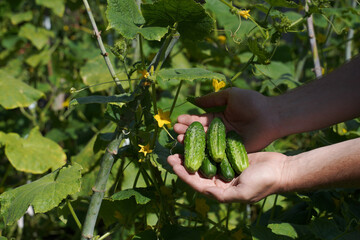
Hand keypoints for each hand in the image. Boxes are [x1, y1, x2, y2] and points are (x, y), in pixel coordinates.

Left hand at [167, 152, 286, 202]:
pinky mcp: (231, 156)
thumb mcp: (243, 192)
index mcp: (221, 190)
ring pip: (204, 160)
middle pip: (197, 171)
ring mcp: (225, 167)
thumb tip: (203, 191)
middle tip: (171, 152)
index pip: (197, 183)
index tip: (172, 164)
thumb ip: (222, 195)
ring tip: (181, 143)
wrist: (281, 170)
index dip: (183, 174)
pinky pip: (214, 150)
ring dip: (192, 152)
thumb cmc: (264, 182)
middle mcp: (220, 180)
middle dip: (183, 162)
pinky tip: (197, 137)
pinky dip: (205, 145)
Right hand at [175, 87, 277, 151]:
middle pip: (200, 132)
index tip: (178, 120)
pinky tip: (194, 151)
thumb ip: (212, 99)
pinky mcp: (232, 152)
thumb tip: (195, 101)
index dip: (189, 120)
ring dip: (193, 141)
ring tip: (180, 138)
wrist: (270, 116)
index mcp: (219, 117)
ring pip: (206, 143)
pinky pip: (217, 152)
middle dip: (187, 131)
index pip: (200, 120)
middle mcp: (220, 131)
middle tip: (176, 130)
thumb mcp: (230, 96)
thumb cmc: (252, 102)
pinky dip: (205, 152)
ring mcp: (225, 142)